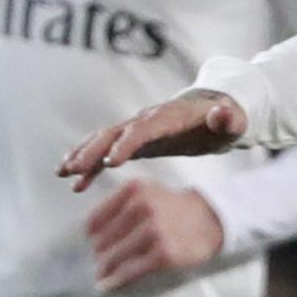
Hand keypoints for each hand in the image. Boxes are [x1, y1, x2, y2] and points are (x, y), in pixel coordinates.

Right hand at [62, 89, 247, 192]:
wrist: (216, 112)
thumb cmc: (226, 120)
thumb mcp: (234, 121)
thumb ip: (229, 119)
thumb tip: (223, 112)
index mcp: (168, 117)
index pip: (143, 129)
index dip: (127, 144)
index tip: (111, 162)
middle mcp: (146, 120)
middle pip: (114, 133)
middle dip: (93, 150)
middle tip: (73, 168)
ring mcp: (137, 130)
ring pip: (103, 141)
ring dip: (82, 155)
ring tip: (63, 173)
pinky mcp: (134, 142)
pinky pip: (107, 153)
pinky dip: (91, 167)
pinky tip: (76, 184)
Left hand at [86, 181, 225, 291]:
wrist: (213, 220)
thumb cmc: (173, 209)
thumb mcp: (146, 193)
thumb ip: (118, 205)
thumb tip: (89, 236)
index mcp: (134, 189)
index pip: (95, 221)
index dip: (92, 237)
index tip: (95, 246)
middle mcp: (143, 207)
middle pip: (102, 240)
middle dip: (99, 254)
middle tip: (100, 264)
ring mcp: (155, 230)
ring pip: (113, 256)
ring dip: (104, 269)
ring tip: (101, 275)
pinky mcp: (165, 253)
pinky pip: (131, 270)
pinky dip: (116, 280)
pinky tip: (108, 285)